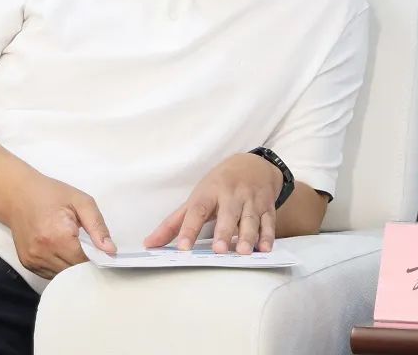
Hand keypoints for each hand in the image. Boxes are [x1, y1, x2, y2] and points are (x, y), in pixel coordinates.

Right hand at [6, 173, 115, 279]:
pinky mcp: (27, 263)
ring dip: (71, 267)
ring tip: (73, 248)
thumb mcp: (80, 201)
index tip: (101, 252)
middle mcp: (43, 252)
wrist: (17, 194)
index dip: (96, 259)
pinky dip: (59, 267)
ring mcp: (33, 259)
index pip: (84, 262)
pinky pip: (49, 274)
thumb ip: (98, 226)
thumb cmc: (50, 194)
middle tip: (89, 250)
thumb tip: (111, 251)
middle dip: (84, 264)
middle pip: (73, 272)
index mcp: (58, 236)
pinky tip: (61, 252)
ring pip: (61, 276)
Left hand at [143, 153, 282, 254]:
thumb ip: (174, 223)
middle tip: (219, 251)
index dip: (189, 229)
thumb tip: (149, 244)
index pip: (197, 211)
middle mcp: (230, 195)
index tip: (182, 248)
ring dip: (247, 235)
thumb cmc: (218, 186)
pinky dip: (268, 235)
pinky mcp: (266, 206)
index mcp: (208, 192)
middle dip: (223, 232)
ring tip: (243, 252)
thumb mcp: (196, 199)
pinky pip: (268, 221)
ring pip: (249, 219)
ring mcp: (250, 200)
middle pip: (227, 214)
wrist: (252, 165)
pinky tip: (265, 249)